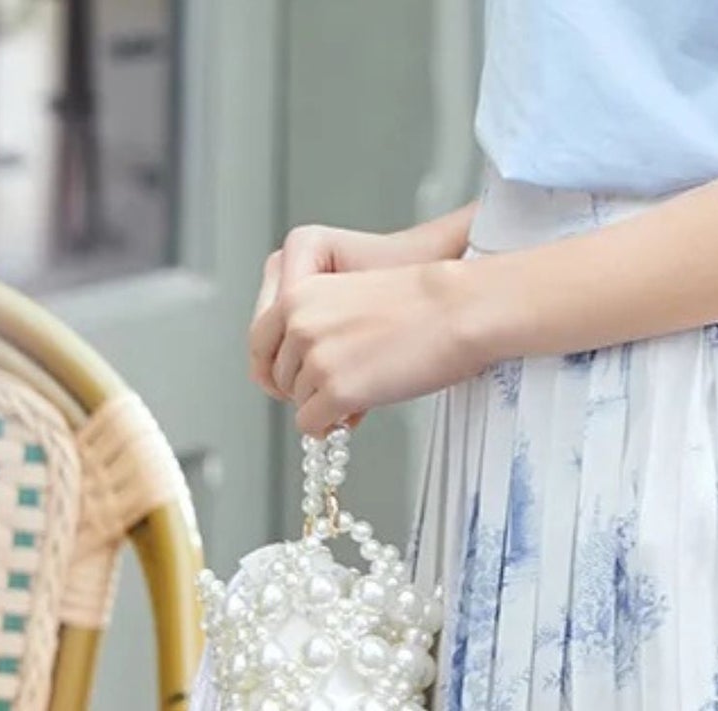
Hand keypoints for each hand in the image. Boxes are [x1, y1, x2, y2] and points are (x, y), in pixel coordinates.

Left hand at [249, 258, 485, 437]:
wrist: (459, 308)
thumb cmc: (419, 301)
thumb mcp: (349, 296)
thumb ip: (314, 323)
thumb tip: (290, 378)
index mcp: (298, 292)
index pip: (258, 341)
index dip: (275, 364)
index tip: (290, 378)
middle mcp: (298, 322)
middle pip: (278, 376)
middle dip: (304, 385)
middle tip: (341, 382)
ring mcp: (315, 357)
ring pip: (298, 402)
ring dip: (326, 401)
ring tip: (368, 381)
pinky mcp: (335, 390)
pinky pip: (313, 425)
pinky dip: (334, 423)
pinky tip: (364, 404)